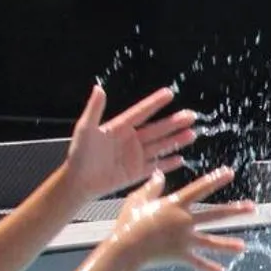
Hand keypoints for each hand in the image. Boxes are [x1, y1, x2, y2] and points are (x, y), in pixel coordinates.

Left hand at [66, 83, 199, 199]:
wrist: (78, 181)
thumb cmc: (79, 154)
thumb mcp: (85, 129)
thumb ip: (94, 109)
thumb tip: (99, 88)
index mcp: (120, 127)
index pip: (141, 112)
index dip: (155, 103)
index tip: (169, 93)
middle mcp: (131, 140)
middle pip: (157, 129)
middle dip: (174, 123)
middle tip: (191, 115)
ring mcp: (135, 156)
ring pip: (160, 146)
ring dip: (176, 141)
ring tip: (192, 134)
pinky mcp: (137, 172)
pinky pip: (156, 167)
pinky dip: (168, 164)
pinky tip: (181, 159)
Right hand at [109, 167, 253, 270]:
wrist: (125, 249)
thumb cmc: (127, 223)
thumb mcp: (137, 200)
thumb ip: (150, 187)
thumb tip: (159, 174)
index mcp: (174, 205)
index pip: (199, 189)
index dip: (215, 179)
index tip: (229, 172)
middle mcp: (184, 221)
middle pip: (215, 214)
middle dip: (235, 211)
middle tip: (253, 208)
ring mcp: (184, 239)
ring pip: (211, 241)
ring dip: (228, 244)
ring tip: (243, 247)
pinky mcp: (180, 255)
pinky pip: (197, 263)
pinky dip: (208, 268)